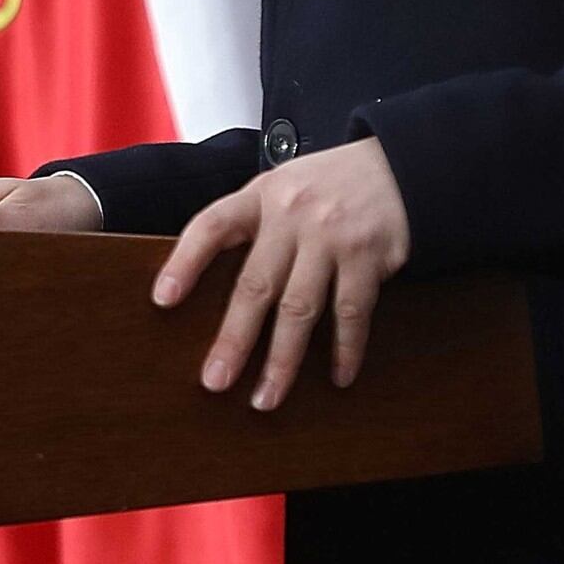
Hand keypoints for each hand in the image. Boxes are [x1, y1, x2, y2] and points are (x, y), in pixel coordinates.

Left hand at [154, 138, 411, 409]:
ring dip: (282, 360)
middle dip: (233, 339)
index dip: (184, 262)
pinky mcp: (368, 254)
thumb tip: (209, 284)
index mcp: (261, 196)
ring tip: (266, 398)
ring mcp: (330, 235)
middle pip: (254, 284)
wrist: (401, 165)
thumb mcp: (284, 186)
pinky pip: (351, 312)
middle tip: (215, 381)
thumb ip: (254, 224)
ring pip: (299, 308)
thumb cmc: (332, 184)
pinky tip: (338, 376)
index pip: (212, 226)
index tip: (162, 300)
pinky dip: (345, 349)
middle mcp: (292, 214)